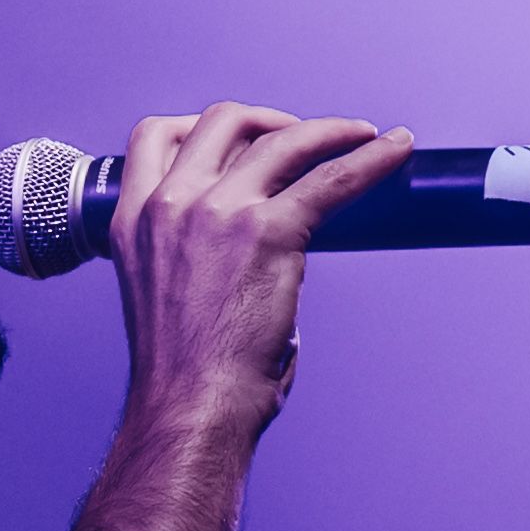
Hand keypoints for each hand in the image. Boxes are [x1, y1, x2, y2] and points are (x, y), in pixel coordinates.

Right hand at [63, 103, 413, 530]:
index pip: (154, 137)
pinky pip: (331, 178)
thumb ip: (194, 259)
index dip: (200, 127)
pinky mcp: (269, 231)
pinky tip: (396, 150)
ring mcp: (218, 211)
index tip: (237, 139)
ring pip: (282, 139)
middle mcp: (170, 204)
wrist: (188, 410)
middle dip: (267, 120)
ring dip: (328, 130)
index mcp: (133, 220)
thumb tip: (258, 263)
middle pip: (222, 121)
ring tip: (362, 136)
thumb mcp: (162, 296)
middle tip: (302, 138)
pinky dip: (370, 159)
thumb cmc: (184, 377)